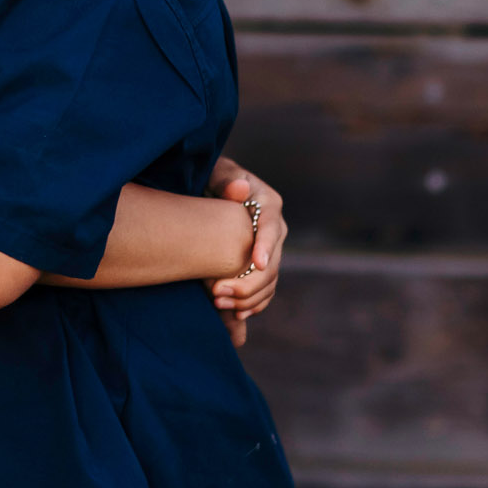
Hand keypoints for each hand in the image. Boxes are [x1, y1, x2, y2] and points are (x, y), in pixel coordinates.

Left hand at [204, 160, 285, 346]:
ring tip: (219, 303)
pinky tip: (235, 314)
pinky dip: (252, 304)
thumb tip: (240, 188)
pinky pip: (264, 290)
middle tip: (218, 292)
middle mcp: (275, 229)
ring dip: (247, 298)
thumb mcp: (218, 173)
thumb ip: (228, 180)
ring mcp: (270, 249)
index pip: (271, 227)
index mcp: (269, 204)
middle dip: (248, 281)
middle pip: (271, 262)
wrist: (212, 189)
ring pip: (269, 281)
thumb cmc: (213, 177)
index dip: (265, 246)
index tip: (256, 264)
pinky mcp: (261, 265)